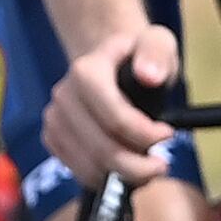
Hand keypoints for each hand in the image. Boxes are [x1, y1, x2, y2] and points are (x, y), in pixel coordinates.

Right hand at [46, 22, 180, 192]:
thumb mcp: (157, 42)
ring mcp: (54, 119)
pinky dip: (105, 178)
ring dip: (123, 175)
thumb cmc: (137, 56)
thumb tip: (149, 76)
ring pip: (89, 166)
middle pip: (101, 148)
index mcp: (86, 71)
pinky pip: (78, 171)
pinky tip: (124, 167)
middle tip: (161, 166)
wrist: (110, 64)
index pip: (114, 117)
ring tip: (146, 167)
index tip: (168, 134)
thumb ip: (156, 52)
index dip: (144, 135)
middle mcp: (63, 96)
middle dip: (137, 166)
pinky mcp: (52, 139)